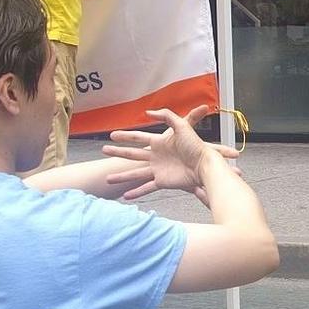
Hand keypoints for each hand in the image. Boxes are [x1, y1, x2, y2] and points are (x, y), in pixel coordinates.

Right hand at [101, 106, 239, 203]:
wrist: (204, 166)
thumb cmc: (196, 146)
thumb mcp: (181, 125)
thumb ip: (166, 115)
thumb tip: (148, 112)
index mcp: (159, 143)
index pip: (138, 138)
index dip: (125, 136)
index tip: (113, 135)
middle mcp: (157, 156)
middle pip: (132, 154)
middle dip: (118, 152)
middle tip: (104, 151)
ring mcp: (158, 170)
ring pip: (135, 173)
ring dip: (121, 176)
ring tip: (107, 179)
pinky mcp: (162, 182)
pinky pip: (147, 188)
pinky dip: (136, 192)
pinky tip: (125, 195)